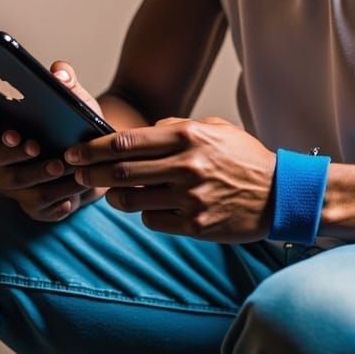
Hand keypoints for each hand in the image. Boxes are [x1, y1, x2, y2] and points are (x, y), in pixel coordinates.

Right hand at [0, 60, 107, 222]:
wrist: (102, 159)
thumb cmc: (77, 125)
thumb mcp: (77, 99)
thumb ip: (66, 80)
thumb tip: (58, 73)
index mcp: (1, 127)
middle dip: (6, 150)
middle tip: (29, 142)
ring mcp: (12, 184)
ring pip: (13, 181)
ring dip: (36, 172)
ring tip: (59, 164)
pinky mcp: (33, 205)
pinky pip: (38, 204)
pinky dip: (56, 195)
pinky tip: (70, 190)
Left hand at [65, 116, 276, 242]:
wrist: (279, 194)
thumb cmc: (244, 158)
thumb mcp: (214, 129)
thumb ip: (176, 128)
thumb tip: (143, 132)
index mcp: (188, 137)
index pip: (127, 142)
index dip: (94, 148)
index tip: (75, 152)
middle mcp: (186, 166)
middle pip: (121, 171)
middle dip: (91, 173)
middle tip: (76, 174)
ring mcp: (190, 198)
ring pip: (132, 200)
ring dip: (114, 196)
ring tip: (111, 191)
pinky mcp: (195, 226)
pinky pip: (152, 221)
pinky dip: (145, 213)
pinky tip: (149, 206)